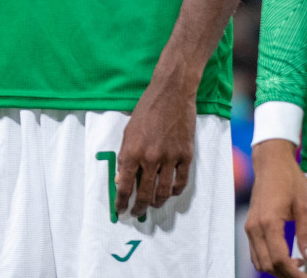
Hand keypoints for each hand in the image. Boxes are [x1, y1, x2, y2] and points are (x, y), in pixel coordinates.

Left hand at [115, 76, 195, 216]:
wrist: (171, 94)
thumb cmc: (146, 110)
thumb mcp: (128, 132)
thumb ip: (125, 158)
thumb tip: (121, 181)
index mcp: (132, 151)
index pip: (124, 185)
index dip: (121, 201)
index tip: (120, 210)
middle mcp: (151, 157)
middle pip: (144, 193)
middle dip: (139, 207)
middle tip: (136, 212)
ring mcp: (170, 157)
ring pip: (163, 192)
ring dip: (156, 203)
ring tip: (152, 205)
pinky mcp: (186, 155)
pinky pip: (181, 182)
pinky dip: (174, 191)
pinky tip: (169, 193)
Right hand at [245, 139, 306, 277]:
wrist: (271, 162)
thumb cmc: (290, 180)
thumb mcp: (305, 205)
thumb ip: (306, 233)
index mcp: (269, 222)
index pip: (279, 259)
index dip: (294, 274)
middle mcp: (255, 227)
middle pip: (267, 264)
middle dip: (286, 275)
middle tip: (305, 275)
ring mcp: (250, 226)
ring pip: (259, 261)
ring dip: (276, 270)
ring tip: (297, 267)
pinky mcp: (250, 225)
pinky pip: (255, 252)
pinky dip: (269, 261)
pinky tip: (286, 256)